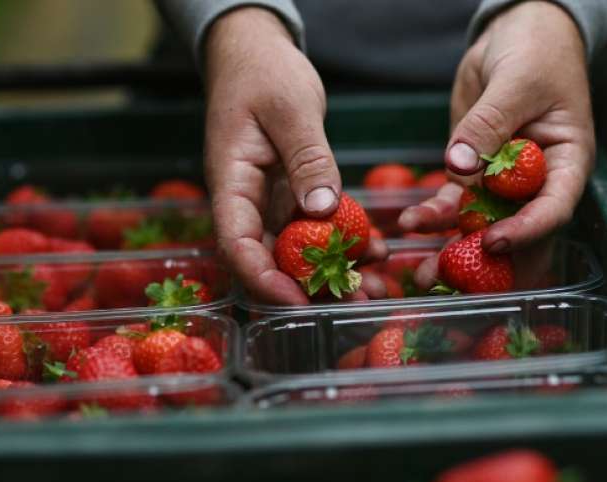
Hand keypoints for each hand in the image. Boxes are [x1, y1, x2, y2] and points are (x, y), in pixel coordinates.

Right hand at [204, 7, 384, 304]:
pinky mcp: (291, 195)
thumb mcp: (290, 109)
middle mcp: (247, 201)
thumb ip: (307, 159)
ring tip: (375, 287)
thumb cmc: (263, 73)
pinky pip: (314, 228)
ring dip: (331, 272)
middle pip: (268, 258)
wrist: (256, 53)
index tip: (300, 300)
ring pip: (295, 250)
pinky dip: (343, 242)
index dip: (265, 279)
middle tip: (356, 303)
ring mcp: (269, 201)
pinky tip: (375, 251)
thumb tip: (324, 211)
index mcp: (232, 183)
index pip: (237, 244)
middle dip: (308, 287)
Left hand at [400, 1, 594, 262]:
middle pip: (515, 231)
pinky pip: (452, 204)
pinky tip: (409, 227)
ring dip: (450, 249)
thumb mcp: (517, 82)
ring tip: (419, 271)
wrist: (517, 33)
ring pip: (479, 225)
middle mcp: (536, 181)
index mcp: (566, 163)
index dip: (525, 232)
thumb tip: (459, 166)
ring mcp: (503, 181)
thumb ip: (489, 125)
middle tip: (448, 280)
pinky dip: (432, 217)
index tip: (493, 243)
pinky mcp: (473, 173)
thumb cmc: (536, 52)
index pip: (552, 208)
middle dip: (483, 261)